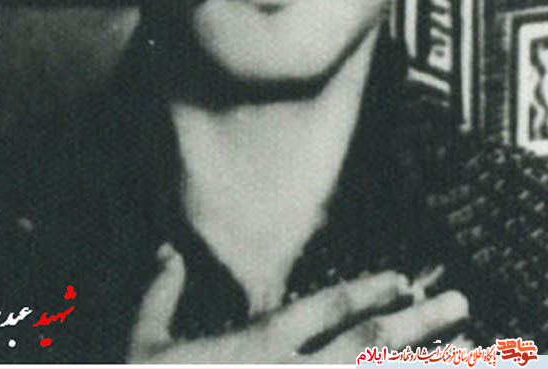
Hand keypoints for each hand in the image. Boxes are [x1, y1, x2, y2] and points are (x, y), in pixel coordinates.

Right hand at [127, 244, 468, 363]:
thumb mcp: (144, 346)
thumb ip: (160, 295)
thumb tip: (168, 251)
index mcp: (260, 345)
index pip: (326, 306)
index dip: (368, 289)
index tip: (400, 279)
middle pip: (368, 342)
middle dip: (419, 321)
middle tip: (459, 302)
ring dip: (421, 364)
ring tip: (465, 349)